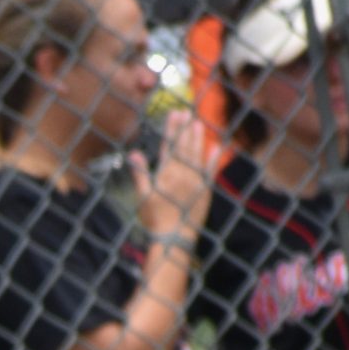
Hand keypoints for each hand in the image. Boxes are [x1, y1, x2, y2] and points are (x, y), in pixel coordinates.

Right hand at [132, 110, 214, 242]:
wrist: (175, 237)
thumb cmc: (154, 219)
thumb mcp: (142, 197)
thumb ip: (140, 173)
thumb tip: (133, 153)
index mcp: (166, 175)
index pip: (168, 146)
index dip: (171, 129)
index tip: (174, 114)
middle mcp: (183, 174)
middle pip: (184, 146)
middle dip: (185, 128)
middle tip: (187, 112)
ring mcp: (196, 181)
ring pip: (197, 154)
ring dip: (198, 138)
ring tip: (198, 123)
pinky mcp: (205, 190)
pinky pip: (210, 170)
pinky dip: (213, 158)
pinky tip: (215, 146)